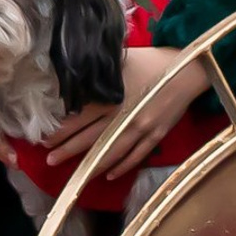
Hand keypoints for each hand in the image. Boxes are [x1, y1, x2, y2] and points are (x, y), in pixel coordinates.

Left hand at [41, 45, 211, 182]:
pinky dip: (122, 166)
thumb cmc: (154, 60)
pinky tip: (108, 175)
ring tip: (76, 174)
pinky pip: (136, 156)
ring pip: (112, 152)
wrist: (190, 69)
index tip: (45, 140)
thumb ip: (100, 73)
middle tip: (50, 161)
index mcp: (113, 97)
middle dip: (69, 150)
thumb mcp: (122, 61)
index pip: (80, 118)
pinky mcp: (157, 135)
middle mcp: (124, 116)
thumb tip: (77, 80)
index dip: (62, 130)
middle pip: (91, 138)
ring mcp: (142, 129)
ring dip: (92, 164)